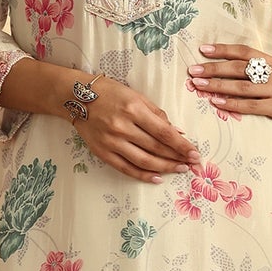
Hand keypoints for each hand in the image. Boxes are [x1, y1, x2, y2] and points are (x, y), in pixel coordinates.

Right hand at [73, 76, 203, 183]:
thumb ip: (156, 114)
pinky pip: (126, 168)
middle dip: (177, 158)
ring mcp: (112, 142)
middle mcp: (122, 127)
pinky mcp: (103, 152)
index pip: (164, 132)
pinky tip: (157, 178)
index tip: (195, 153)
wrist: (75, 97)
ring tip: (179, 170)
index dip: (181, 145)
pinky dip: (143, 175)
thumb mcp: (135, 95)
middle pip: (156, 148)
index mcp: (133, 109)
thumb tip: (177, 132)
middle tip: (192, 164)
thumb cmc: (109, 92)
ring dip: (165, 168)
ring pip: (144, 161)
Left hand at [188, 41, 271, 135]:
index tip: (203, 49)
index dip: (224, 49)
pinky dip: (232, 104)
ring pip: (243, 87)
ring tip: (199, 85)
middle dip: (215, 68)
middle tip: (193, 70)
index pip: (246, 51)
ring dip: (218, 86)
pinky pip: (251, 106)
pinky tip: (217, 103)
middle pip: (240, 68)